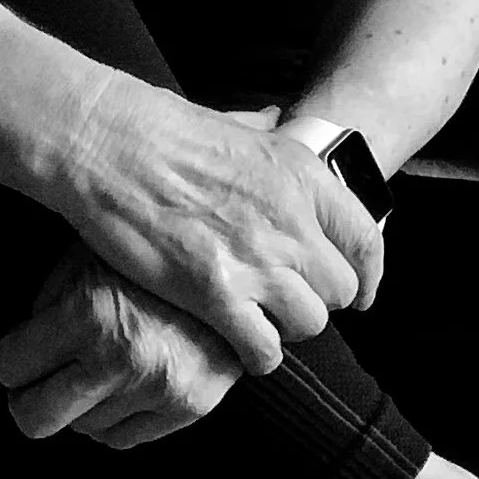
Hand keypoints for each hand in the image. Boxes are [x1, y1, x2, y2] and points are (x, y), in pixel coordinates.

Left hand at [0, 242, 242, 451]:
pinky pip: (122, 439)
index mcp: (89, 312)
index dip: (12, 356)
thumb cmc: (152, 253)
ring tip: (100, 365)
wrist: (237, 258)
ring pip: (80, 428)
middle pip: (34, 417)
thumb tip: (23, 350)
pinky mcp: (190, 405)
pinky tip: (124, 383)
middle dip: (29, 397)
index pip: (8, 366)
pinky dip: (114, 418)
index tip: (22, 352)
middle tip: (40, 379)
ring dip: (81, 403)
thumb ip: (50, 301)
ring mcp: (158, 386)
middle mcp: (122, 356)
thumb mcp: (87, 255)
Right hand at [57, 77, 385, 376]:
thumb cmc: (165, 131)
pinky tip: (234, 342)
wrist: (111, 143)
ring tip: (256, 320)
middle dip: (316, 299)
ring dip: (285, 327)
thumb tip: (278, 125)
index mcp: (304, 175)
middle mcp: (293, 219)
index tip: (360, 292)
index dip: (368, 275)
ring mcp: (257, 259)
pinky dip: (254, 354)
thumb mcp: (241, 126)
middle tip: (284, 300)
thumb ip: (270, 141)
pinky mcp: (217, 293)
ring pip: (309, 323)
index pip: (366, 240)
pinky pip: (263, 349)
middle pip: (339, 290)